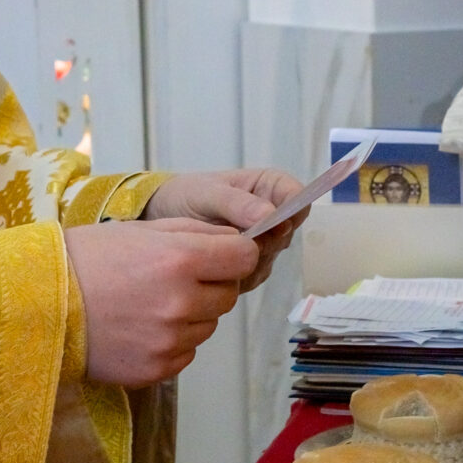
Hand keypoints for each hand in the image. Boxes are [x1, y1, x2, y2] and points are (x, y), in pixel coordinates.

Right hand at [66, 219, 259, 385]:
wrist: (35, 305)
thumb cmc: (85, 259)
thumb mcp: (139, 230)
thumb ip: (194, 233)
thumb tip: (236, 240)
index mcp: (181, 260)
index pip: (244, 258)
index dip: (235, 254)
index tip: (222, 255)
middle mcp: (182, 303)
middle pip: (229, 295)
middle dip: (211, 285)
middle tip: (173, 279)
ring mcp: (170, 341)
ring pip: (207, 326)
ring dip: (191, 315)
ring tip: (148, 305)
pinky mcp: (156, 370)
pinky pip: (185, 353)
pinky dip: (171, 342)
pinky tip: (138, 328)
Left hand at [143, 168, 306, 290]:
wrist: (164, 220)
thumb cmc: (187, 195)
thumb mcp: (208, 193)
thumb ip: (238, 203)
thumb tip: (270, 217)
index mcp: (271, 187)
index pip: (299, 198)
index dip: (290, 212)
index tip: (269, 223)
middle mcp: (274, 215)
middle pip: (287, 233)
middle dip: (260, 238)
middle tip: (229, 236)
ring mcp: (266, 243)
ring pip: (272, 257)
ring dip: (246, 257)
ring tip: (213, 247)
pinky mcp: (252, 266)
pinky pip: (254, 275)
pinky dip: (236, 273)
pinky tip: (213, 263)